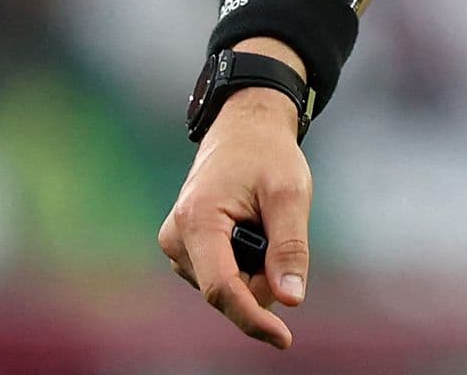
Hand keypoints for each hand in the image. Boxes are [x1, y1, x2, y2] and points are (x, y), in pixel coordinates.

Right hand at [159, 85, 313, 350]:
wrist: (244, 129)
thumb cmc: (267, 155)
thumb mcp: (289, 193)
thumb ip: (290, 246)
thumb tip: (291, 300)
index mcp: (197, 220)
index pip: (222, 288)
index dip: (253, 317)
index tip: (284, 338)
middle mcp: (176, 238)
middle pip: (228, 290)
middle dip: (263, 277)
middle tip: (280, 228)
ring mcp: (176, 245)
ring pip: (227, 286)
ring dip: (255, 267)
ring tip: (260, 218)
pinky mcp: (184, 249)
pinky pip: (222, 275)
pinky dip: (245, 262)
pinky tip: (249, 227)